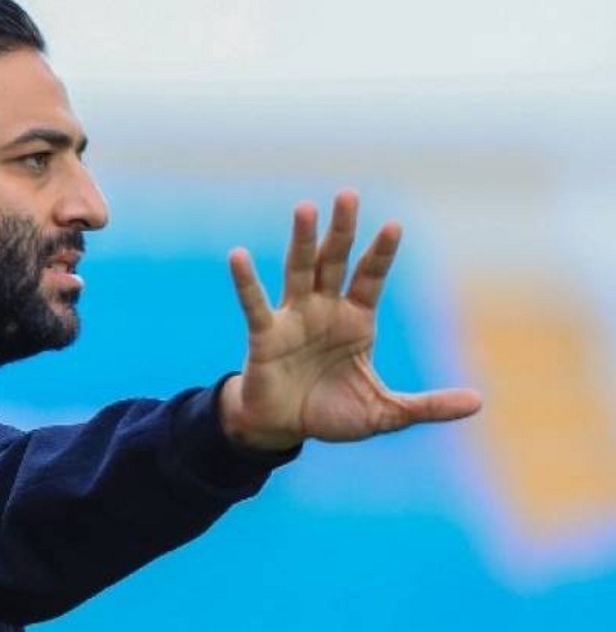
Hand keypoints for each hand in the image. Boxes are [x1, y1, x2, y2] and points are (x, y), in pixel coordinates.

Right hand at [219, 190, 481, 451]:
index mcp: (356, 321)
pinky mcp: (265, 335)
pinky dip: (246, 280)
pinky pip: (254, 304)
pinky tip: (238, 256)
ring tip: (306, 208)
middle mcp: (325, 309)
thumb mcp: (386, 413)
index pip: (371, 278)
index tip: (394, 226)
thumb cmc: (332, 414)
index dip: (381, 254)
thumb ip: (428, 405)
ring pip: (299, 270)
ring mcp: (293, 318)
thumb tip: (478, 402)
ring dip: (302, 240)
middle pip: (336, 261)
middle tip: (348, 195)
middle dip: (342, 230)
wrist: (284, 429)